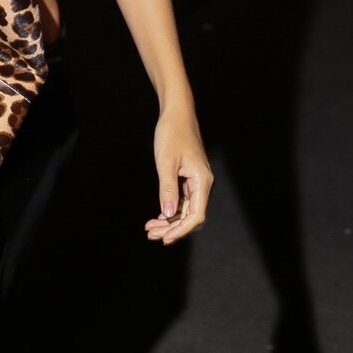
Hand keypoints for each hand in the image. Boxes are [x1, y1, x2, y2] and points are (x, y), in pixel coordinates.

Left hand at [145, 105, 212, 244]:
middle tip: (151, 236)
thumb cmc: (172, 133)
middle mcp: (202, 184)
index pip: (196, 215)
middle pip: (191, 216)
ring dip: (169, 222)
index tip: (165, 239)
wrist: (177, 114)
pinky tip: (157, 217)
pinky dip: (170, 211)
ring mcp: (196, 182)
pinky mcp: (189, 179)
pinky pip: (183, 201)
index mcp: (201, 181)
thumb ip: (167, 189)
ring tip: (150, 229)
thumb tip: (168, 214)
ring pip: (186, 210)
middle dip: (172, 229)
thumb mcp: (166, 162)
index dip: (181, 230)